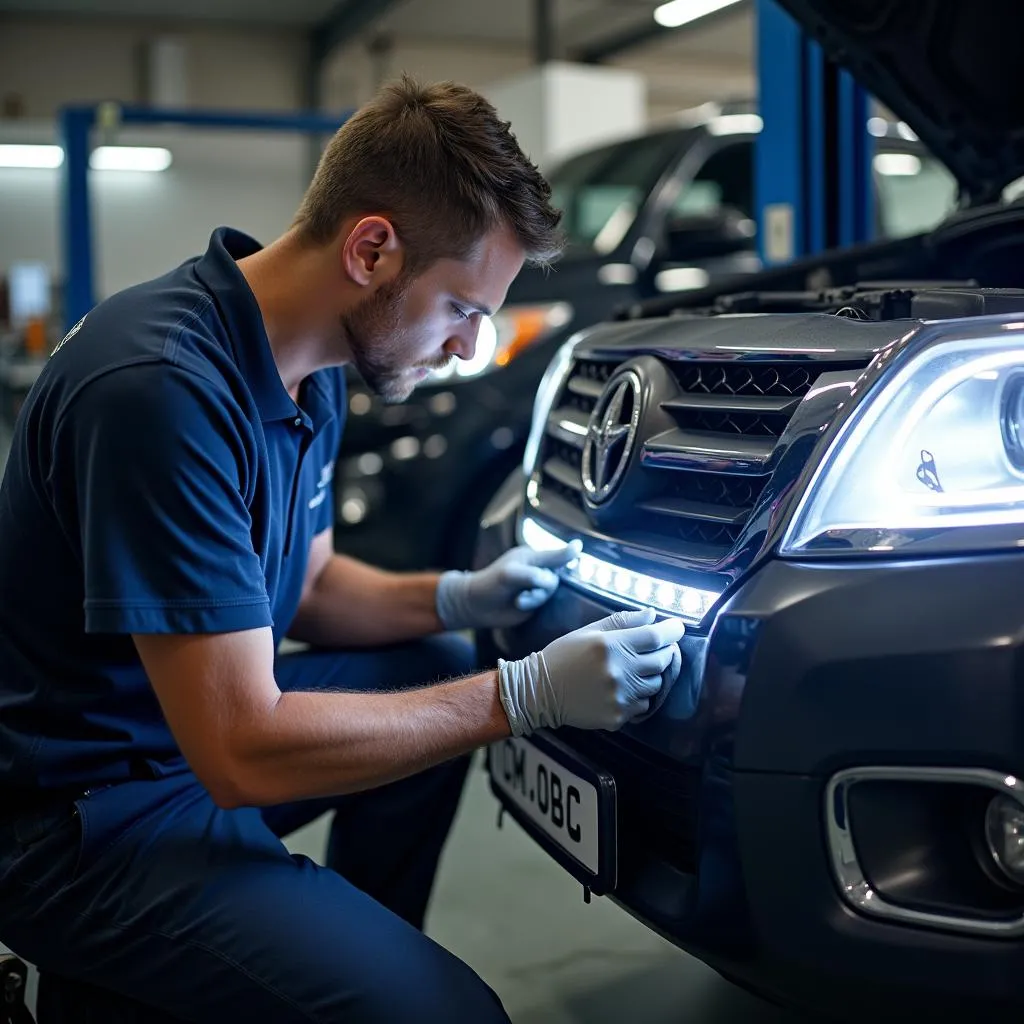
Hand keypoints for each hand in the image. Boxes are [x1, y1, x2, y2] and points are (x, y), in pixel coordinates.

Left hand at [435, 541, 581, 630]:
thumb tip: (553, 571)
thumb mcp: (512, 573)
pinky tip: (519, 604)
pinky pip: (545, 603)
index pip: (556, 554)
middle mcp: (538, 570)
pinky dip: (534, 604)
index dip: (569, 553)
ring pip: (550, 591)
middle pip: (555, 577)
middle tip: (525, 592)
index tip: (580, 548)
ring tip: (518, 600)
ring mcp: (537, 587)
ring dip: (535, 597)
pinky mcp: (535, 603)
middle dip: (541, 586)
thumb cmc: (491, 583)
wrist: (475, 606)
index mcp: (532, 556)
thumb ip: (536, 572)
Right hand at [497, 608, 684, 734]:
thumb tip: (653, 615)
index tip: (678, 627)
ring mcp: (619, 696)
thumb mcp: (590, 631)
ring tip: (634, 669)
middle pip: (662, 661)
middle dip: (666, 652)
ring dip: (652, 675)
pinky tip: (621, 689)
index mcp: (610, 645)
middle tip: (658, 648)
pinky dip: (639, 696)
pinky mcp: (617, 716)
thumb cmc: (564, 655)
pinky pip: (643, 705)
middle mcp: (618, 672)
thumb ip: (623, 622)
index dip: (672, 630)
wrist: (538, 691)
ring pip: (656, 684)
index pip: (656, 636)